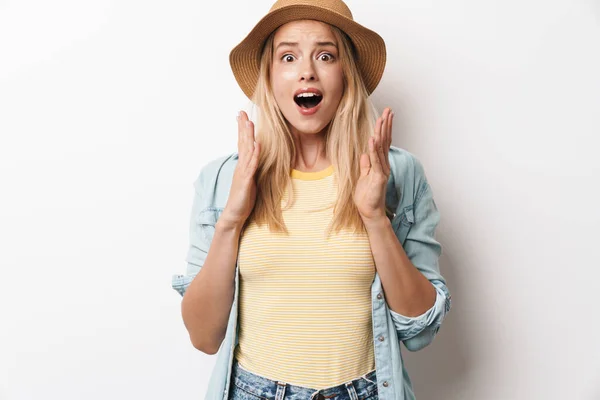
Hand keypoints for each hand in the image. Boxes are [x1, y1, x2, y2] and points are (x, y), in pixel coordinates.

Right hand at [220, 111, 259, 227]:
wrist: (234, 215)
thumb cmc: (242, 199)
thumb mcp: (250, 181)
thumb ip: (252, 170)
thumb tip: (256, 161)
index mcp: (242, 166)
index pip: (242, 144)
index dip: (242, 130)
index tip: (242, 116)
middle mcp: (241, 166)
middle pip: (242, 143)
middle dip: (242, 127)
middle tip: (241, 113)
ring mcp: (242, 173)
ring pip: (246, 151)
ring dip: (248, 136)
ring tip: (249, 123)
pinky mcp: (246, 181)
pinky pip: (251, 166)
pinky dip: (255, 155)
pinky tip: (257, 145)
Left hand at [353, 107, 393, 222]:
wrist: (369, 211)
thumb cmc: (366, 196)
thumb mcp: (363, 176)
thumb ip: (365, 165)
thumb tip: (365, 153)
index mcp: (380, 164)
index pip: (383, 142)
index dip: (384, 128)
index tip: (385, 115)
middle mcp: (384, 165)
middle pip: (385, 141)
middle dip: (386, 125)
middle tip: (389, 110)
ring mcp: (382, 170)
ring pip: (382, 147)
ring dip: (381, 132)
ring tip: (382, 118)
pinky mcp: (379, 177)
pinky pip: (376, 160)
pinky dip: (374, 149)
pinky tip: (374, 138)